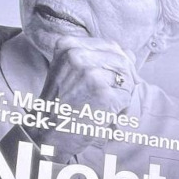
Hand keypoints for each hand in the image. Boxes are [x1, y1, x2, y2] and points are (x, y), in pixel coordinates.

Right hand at [37, 35, 138, 153]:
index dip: (118, 64)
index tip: (108, 81)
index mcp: (68, 45)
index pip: (111, 46)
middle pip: (123, 60)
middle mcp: (78, 55)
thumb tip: (130, 55)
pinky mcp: (103, 94)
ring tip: (104, 106)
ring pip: (128, 78)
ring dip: (122, 94)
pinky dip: (121, 109)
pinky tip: (104, 115)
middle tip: (109, 97)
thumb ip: (97, 58)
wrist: (47, 133)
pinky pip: (127, 96)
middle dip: (124, 79)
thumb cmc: (62, 104)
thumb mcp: (69, 70)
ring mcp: (91, 74)